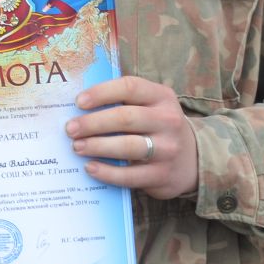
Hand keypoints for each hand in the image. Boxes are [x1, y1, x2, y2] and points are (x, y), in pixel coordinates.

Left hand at [66, 76, 198, 200]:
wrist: (192, 159)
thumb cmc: (157, 127)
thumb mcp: (151, 106)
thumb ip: (124, 102)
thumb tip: (79, 107)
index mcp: (162, 97)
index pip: (130, 87)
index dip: (102, 93)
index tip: (79, 102)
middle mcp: (168, 120)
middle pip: (126, 118)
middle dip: (93, 123)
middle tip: (71, 129)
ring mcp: (167, 149)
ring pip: (128, 146)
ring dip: (98, 146)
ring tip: (77, 147)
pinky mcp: (162, 175)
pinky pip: (130, 175)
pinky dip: (107, 172)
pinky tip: (90, 168)